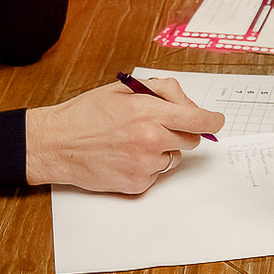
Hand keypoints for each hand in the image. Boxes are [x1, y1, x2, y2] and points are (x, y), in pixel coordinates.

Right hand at [25, 76, 225, 193]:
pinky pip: (157, 174)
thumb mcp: (123, 89)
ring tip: (134, 142)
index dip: (212, 120)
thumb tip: (189, 104)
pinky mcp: (137, 183)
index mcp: (148, 111)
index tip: (217, 121)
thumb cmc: (87, 114)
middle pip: (191, 139)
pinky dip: (147, 166)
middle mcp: (150, 139)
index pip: (197, 119)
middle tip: (160, 127)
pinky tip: (125, 156)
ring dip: (163, 150)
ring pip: (174, 158)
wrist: (57, 143)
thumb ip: (162, 91)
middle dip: (182, 132)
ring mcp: (144, 164)